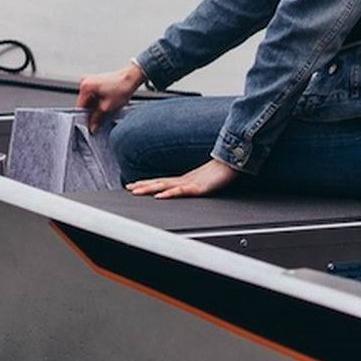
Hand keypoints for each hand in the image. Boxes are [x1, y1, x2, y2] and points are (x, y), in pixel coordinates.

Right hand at [75, 63, 145, 132]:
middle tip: (97, 123)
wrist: (132, 77)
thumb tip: (92, 127)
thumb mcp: (107, 107)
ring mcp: (91, 81)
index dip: (85, 119)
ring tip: (104, 113)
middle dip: (91, 113)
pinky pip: (94, 95)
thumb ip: (97, 119)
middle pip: (84, 103)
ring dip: (95, 108)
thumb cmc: (122, 87)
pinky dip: (98, 102)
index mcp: (85, 86)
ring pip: (90, 100)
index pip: (80, 107)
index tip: (89, 126)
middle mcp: (86, 81)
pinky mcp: (97, 82)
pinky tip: (105, 107)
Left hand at [126, 158, 241, 198]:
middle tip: (128, 188)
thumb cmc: (219, 173)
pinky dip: (169, 193)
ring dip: (150, 188)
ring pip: (165, 186)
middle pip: (159, 182)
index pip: (161, 181)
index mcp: (183, 180)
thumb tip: (185, 189)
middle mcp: (183, 180)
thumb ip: (193, 186)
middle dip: (142, 185)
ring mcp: (190, 183)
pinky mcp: (198, 187)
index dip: (147, 183)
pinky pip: (181, 191)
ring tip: (136, 191)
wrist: (232, 164)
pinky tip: (160, 196)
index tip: (133, 186)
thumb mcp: (203, 182)